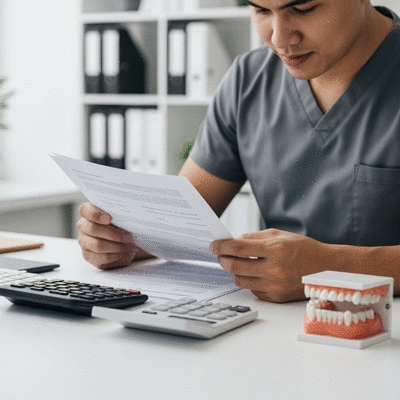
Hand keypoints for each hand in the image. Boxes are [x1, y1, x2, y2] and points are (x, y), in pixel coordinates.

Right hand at [76, 202, 140, 269]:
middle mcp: (83, 225)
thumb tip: (129, 216)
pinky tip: (123, 253)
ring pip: (97, 245)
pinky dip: (115, 256)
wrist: (127, 241)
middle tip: (128, 237)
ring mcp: (84, 241)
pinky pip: (101, 257)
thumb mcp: (123, 217)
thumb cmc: (123, 224)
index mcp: (89, 211)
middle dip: (113, 234)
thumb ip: (121, 214)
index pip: (85, 210)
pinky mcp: (88, 255)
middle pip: (92, 229)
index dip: (95, 214)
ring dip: (116, 246)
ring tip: (129, 246)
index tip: (109, 219)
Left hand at [210, 229, 329, 302]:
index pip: (239, 248)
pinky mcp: (276, 298)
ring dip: (235, 271)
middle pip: (235, 267)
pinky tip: (255, 273)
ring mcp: (275, 286)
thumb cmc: (303, 248)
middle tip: (220, 255)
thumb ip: (253, 238)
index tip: (213, 245)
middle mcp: (275, 269)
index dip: (222, 247)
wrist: (327, 269)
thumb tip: (231, 242)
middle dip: (223, 260)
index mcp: (276, 249)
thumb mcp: (279, 235)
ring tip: (238, 264)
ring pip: (240, 281)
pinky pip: (252, 290)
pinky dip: (249, 281)